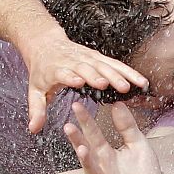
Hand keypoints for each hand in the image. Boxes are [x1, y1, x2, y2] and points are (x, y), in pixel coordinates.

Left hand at [21, 29, 148, 133]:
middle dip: (102, 76)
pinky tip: (141, 81)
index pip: (64, 73)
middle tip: (114, 87)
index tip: (79, 82)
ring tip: (131, 87)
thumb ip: (37, 110)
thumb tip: (33, 129)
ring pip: (105, 65)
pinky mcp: (98, 57)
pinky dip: (129, 71)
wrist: (46, 44)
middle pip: (89, 68)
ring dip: (119, 75)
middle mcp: (74, 62)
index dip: (72, 76)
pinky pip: (116, 64)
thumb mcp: (35, 90)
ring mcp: (88, 58)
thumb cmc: (42, 71)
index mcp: (56, 70)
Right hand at [64, 102, 162, 173]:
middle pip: (88, 152)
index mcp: (107, 154)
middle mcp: (103, 169)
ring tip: (82, 150)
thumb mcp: (138, 145)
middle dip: (77, 140)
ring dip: (87, 162)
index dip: (85, 121)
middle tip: (68, 126)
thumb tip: (117, 103)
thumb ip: (128, 127)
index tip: (76, 104)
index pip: (93, 135)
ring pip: (93, 173)